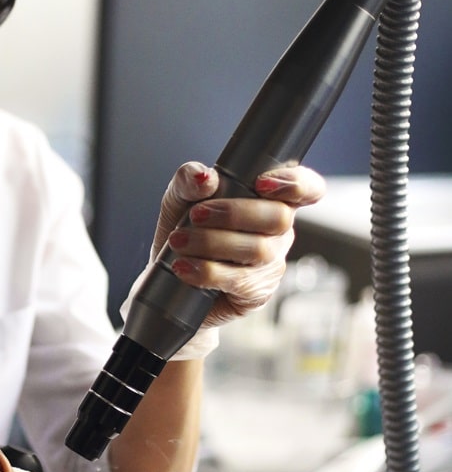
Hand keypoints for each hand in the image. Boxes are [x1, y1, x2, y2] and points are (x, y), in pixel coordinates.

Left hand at [153, 161, 325, 327]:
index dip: (296, 184)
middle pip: (279, 217)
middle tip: (196, 215)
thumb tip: (205, 177)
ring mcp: (270, 264)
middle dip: (233, 213)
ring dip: (212, 243)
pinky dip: (206, 270)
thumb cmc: (183, 231)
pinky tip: (183, 266)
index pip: (307, 189)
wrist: (166, 278)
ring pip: (258, 249)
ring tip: (178, 241)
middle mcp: (277, 232)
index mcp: (269, 201)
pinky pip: (239, 280)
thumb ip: (188, 180)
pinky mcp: (256, 293)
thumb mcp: (180, 198)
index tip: (261, 184)